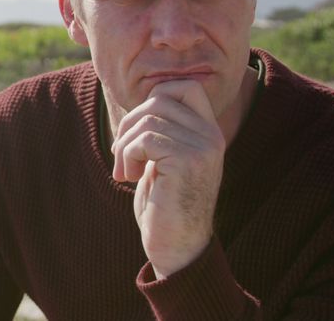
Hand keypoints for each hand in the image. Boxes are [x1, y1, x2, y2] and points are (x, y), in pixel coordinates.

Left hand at [111, 79, 224, 278]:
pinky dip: (127, 155)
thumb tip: (141, 103)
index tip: (139, 130)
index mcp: (208, 131)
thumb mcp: (163, 159)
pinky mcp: (187, 161)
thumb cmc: (163, 204)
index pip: (185, 86)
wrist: (176, 246)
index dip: (155, 97)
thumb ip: (161, 129)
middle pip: (159, 98)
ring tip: (124, 170)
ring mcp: (202, 147)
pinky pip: (145, 138)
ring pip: (147, 119)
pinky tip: (128, 176)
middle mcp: (211, 135)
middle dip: (130, 123)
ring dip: (124, 144)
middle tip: (122, 153)